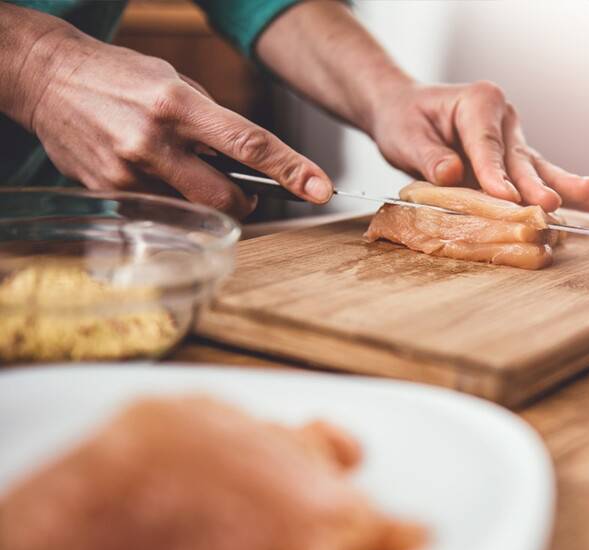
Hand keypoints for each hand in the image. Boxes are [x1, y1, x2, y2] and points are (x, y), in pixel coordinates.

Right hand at [27, 27, 332, 217]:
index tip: (319, 188)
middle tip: (243, 192)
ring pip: (194, 210)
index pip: (249, 144)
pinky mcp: (108, 194)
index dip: (290, 170)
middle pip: (226, 196)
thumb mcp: (174, 81)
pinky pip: (161, 211)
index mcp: (178, 104)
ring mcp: (128, 172)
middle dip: (245, 201)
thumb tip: (250, 158)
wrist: (47, 78)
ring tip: (182, 170)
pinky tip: (150, 172)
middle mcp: (154, 141)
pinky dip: (170, 199)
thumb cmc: (120, 77)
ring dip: (204, 200)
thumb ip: (213, 122)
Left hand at [370, 81, 588, 212]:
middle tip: (548, 205)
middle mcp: (505, 117)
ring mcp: (515, 138)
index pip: (487, 145)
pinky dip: (569, 192)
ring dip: (567, 187)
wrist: (407, 111)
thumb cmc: (405, 120)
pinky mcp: (518, 159)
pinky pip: (543, 176)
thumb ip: (428, 156)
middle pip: (521, 158)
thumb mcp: (406, 135)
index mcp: (479, 102)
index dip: (495, 174)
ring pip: (540, 167)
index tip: (506, 199)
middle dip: (535, 184)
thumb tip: (450, 174)